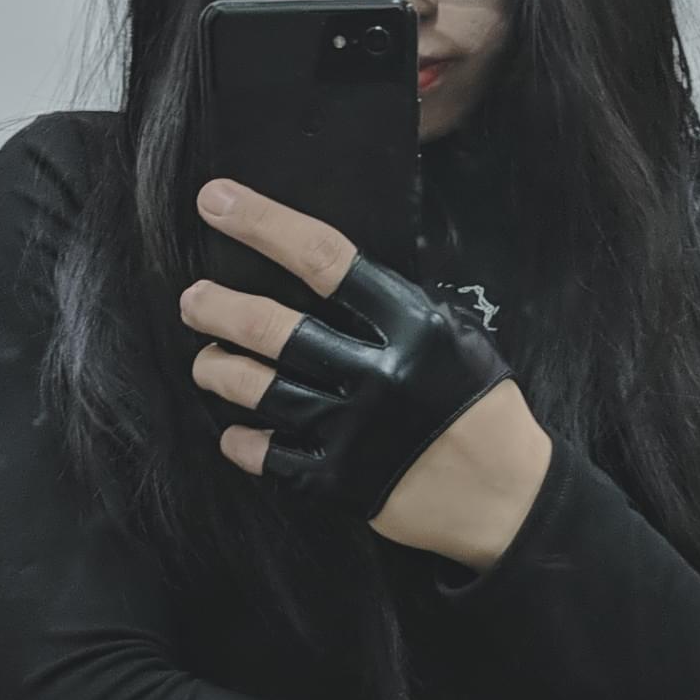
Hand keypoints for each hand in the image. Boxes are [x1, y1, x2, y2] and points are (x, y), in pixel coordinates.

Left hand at [182, 177, 552, 562]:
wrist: (506, 498)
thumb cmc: (480, 408)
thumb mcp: (458, 337)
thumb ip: (397, 309)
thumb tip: (327, 273)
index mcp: (411, 326)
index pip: (322, 258)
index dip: (261, 224)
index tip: (215, 201)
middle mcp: (377, 374)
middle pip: (272, 328)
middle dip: (217, 307)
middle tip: (193, 299)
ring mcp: (352, 431)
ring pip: (257, 389)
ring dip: (217, 370)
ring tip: (206, 361)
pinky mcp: (338, 481)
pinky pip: (267, 456)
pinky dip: (240, 441)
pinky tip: (233, 430)